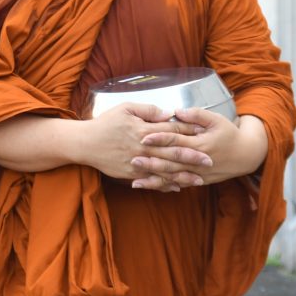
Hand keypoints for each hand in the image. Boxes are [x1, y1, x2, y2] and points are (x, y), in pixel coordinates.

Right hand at [73, 103, 210, 191]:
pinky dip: (165, 185)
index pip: (171, 131)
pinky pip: (152, 181)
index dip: (189, 132)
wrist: (85, 143)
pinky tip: (177, 187)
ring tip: (200, 178)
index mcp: (144, 130)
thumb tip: (167, 113)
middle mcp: (144, 148)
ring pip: (165, 171)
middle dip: (193, 157)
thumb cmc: (105, 123)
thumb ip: (147, 110)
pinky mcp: (131, 175)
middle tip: (210, 160)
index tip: (205, 134)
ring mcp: (138, 163)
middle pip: (173, 153)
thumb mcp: (125, 108)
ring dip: (183, 175)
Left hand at [134, 111, 267, 186]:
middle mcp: (197, 161)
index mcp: (200, 144)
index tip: (143, 137)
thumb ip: (196, 114)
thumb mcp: (216, 119)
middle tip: (132, 160)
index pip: (176, 141)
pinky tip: (148, 187)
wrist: (246, 155)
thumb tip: (176, 111)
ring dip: (154, 179)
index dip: (159, 139)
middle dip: (151, 162)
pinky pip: (177, 185)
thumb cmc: (229, 133)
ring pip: (172, 178)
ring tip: (135, 179)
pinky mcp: (197, 181)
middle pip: (171, 162)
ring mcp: (197, 173)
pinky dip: (163, 187)